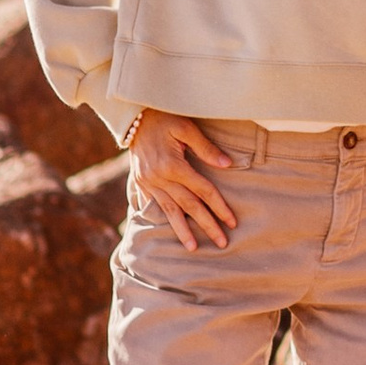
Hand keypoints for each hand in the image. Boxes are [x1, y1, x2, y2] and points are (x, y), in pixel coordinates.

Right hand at [127, 111, 239, 251]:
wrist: (133, 117)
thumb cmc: (164, 118)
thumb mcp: (186, 127)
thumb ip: (206, 148)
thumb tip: (227, 165)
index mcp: (172, 165)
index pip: (203, 190)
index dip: (219, 206)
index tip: (232, 222)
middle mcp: (159, 177)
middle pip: (189, 206)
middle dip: (207, 225)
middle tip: (222, 242)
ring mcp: (148, 182)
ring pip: (169, 211)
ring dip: (183, 230)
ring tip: (193, 247)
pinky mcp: (141, 183)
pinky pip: (154, 205)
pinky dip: (164, 218)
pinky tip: (172, 229)